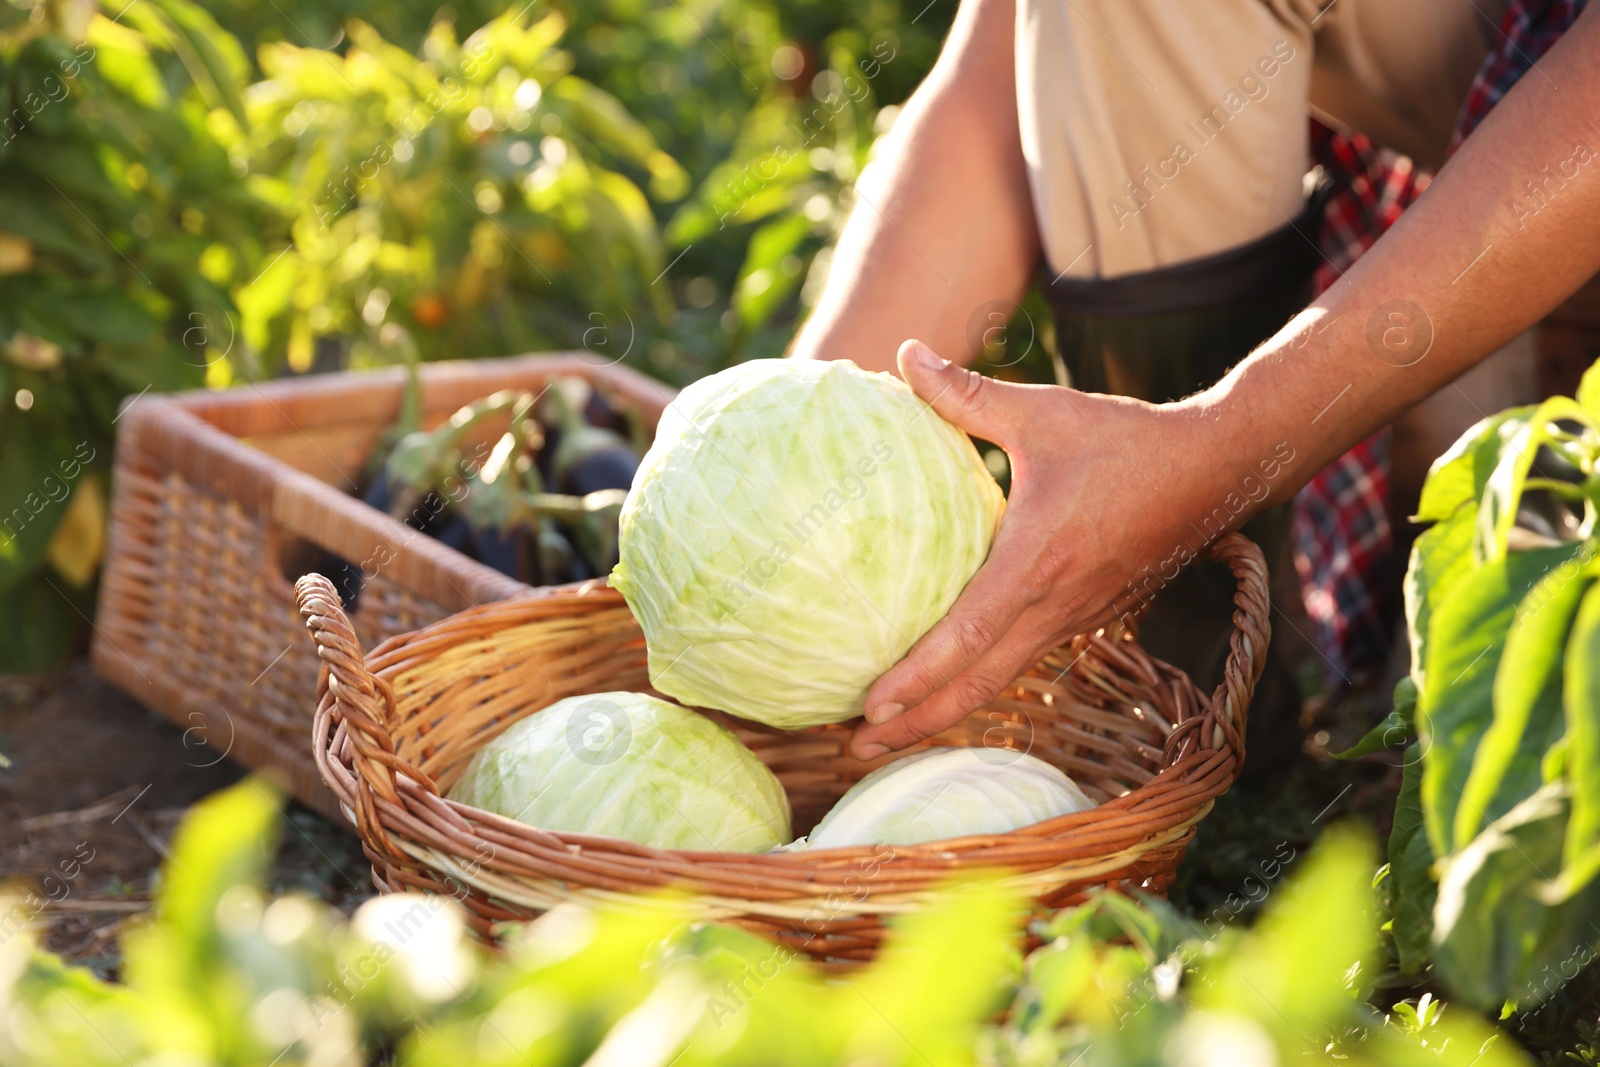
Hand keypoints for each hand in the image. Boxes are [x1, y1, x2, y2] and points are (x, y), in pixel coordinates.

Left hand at [849, 339, 1224, 759]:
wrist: (1216, 469)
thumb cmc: (1125, 439)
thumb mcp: (1042, 411)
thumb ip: (967, 394)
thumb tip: (903, 353)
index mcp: (1037, 562)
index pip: (967, 637)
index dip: (915, 677)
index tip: (868, 706)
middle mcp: (1057, 605)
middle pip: (978, 686)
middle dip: (914, 725)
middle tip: (854, 749)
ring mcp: (1075, 619)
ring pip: (1000, 683)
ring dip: (942, 714)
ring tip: (886, 735)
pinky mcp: (1086, 619)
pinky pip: (1021, 663)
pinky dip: (977, 687)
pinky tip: (944, 692)